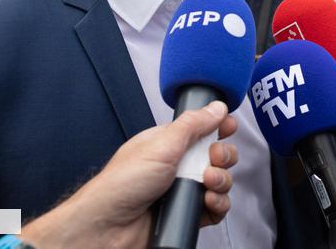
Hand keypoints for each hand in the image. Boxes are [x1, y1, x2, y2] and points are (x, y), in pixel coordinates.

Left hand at [21, 101, 237, 248]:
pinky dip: (218, 205)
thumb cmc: (121, 184)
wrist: (107, 228)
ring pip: (220, 181)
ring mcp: (182, 191)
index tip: (228, 128)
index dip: (219, 127)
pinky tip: (208, 202)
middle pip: (216, 155)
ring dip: (221, 180)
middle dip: (223, 155)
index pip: (202, 130)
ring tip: (207, 182)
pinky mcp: (187, 214)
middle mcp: (177, 166)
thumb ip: (192, 124)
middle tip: (213, 158)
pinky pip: (216, 208)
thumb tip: (216, 107)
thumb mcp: (161, 145)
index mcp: (168, 143)